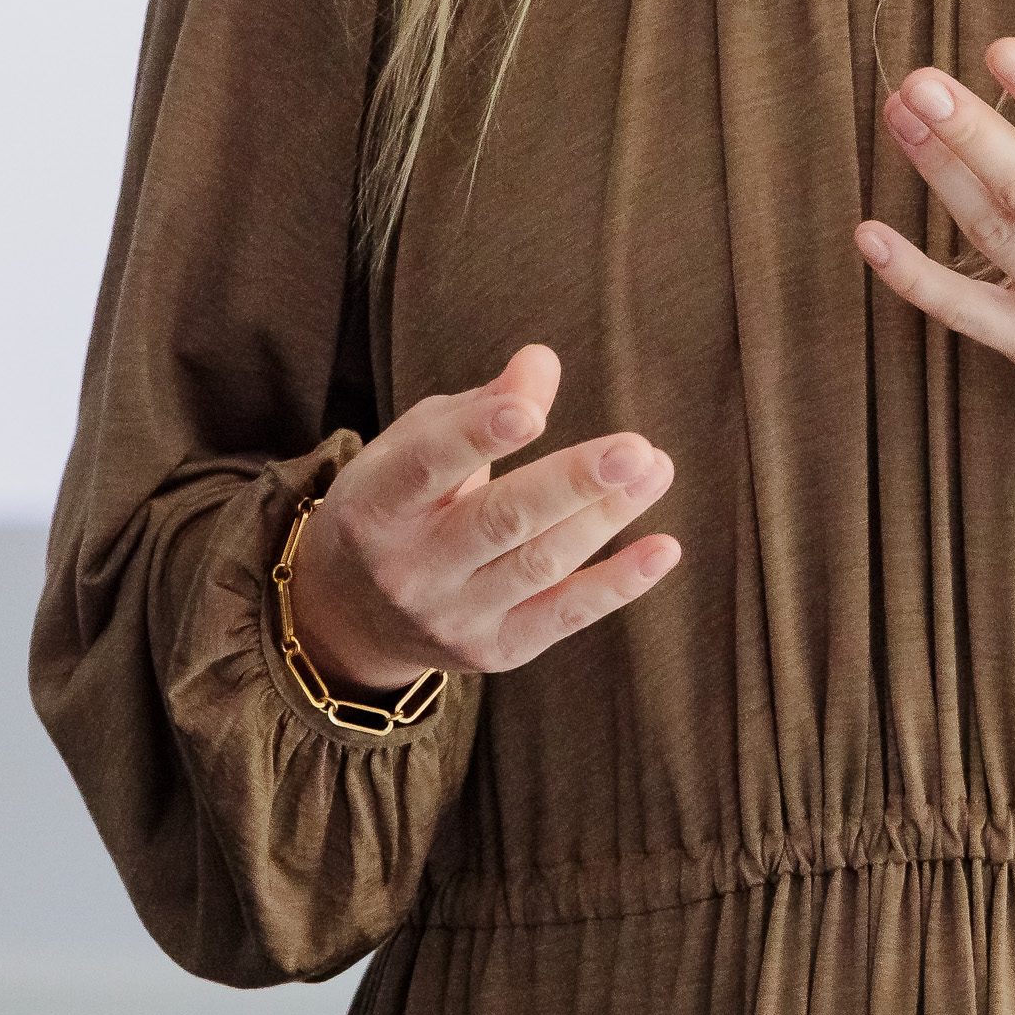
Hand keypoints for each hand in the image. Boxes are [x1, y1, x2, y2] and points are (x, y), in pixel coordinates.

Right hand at [288, 345, 681, 692]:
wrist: (352, 616)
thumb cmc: (400, 502)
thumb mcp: (415, 447)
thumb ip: (480, 406)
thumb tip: (541, 364)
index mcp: (376, 505)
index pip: (428, 466)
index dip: (479, 435)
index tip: (531, 410)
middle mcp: (408, 568)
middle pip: (500, 521)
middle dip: (572, 483)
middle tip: (633, 447)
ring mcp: (451, 616)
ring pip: (541, 563)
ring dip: (607, 516)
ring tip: (656, 468)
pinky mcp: (494, 650)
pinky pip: (564, 616)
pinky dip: (618, 584)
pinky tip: (663, 548)